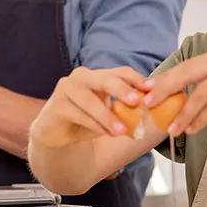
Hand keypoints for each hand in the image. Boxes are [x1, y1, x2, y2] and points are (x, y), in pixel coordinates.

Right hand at [30, 66, 148, 148]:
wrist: (55, 131)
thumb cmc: (84, 119)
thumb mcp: (107, 113)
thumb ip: (123, 110)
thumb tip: (148, 113)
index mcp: (97, 76)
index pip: (120, 72)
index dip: (136, 79)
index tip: (151, 89)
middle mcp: (82, 77)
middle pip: (105, 80)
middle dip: (122, 90)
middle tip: (137, 102)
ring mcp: (67, 88)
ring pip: (91, 101)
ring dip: (108, 117)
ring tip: (122, 131)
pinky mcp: (58, 105)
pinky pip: (80, 115)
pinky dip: (95, 126)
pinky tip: (106, 133)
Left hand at [143, 42, 206, 135]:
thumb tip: (187, 97)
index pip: (189, 65)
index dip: (166, 79)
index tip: (149, 91)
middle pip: (187, 74)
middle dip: (164, 91)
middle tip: (147, 105)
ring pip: (199, 94)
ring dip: (183, 114)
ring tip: (171, 128)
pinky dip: (201, 119)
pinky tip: (192, 129)